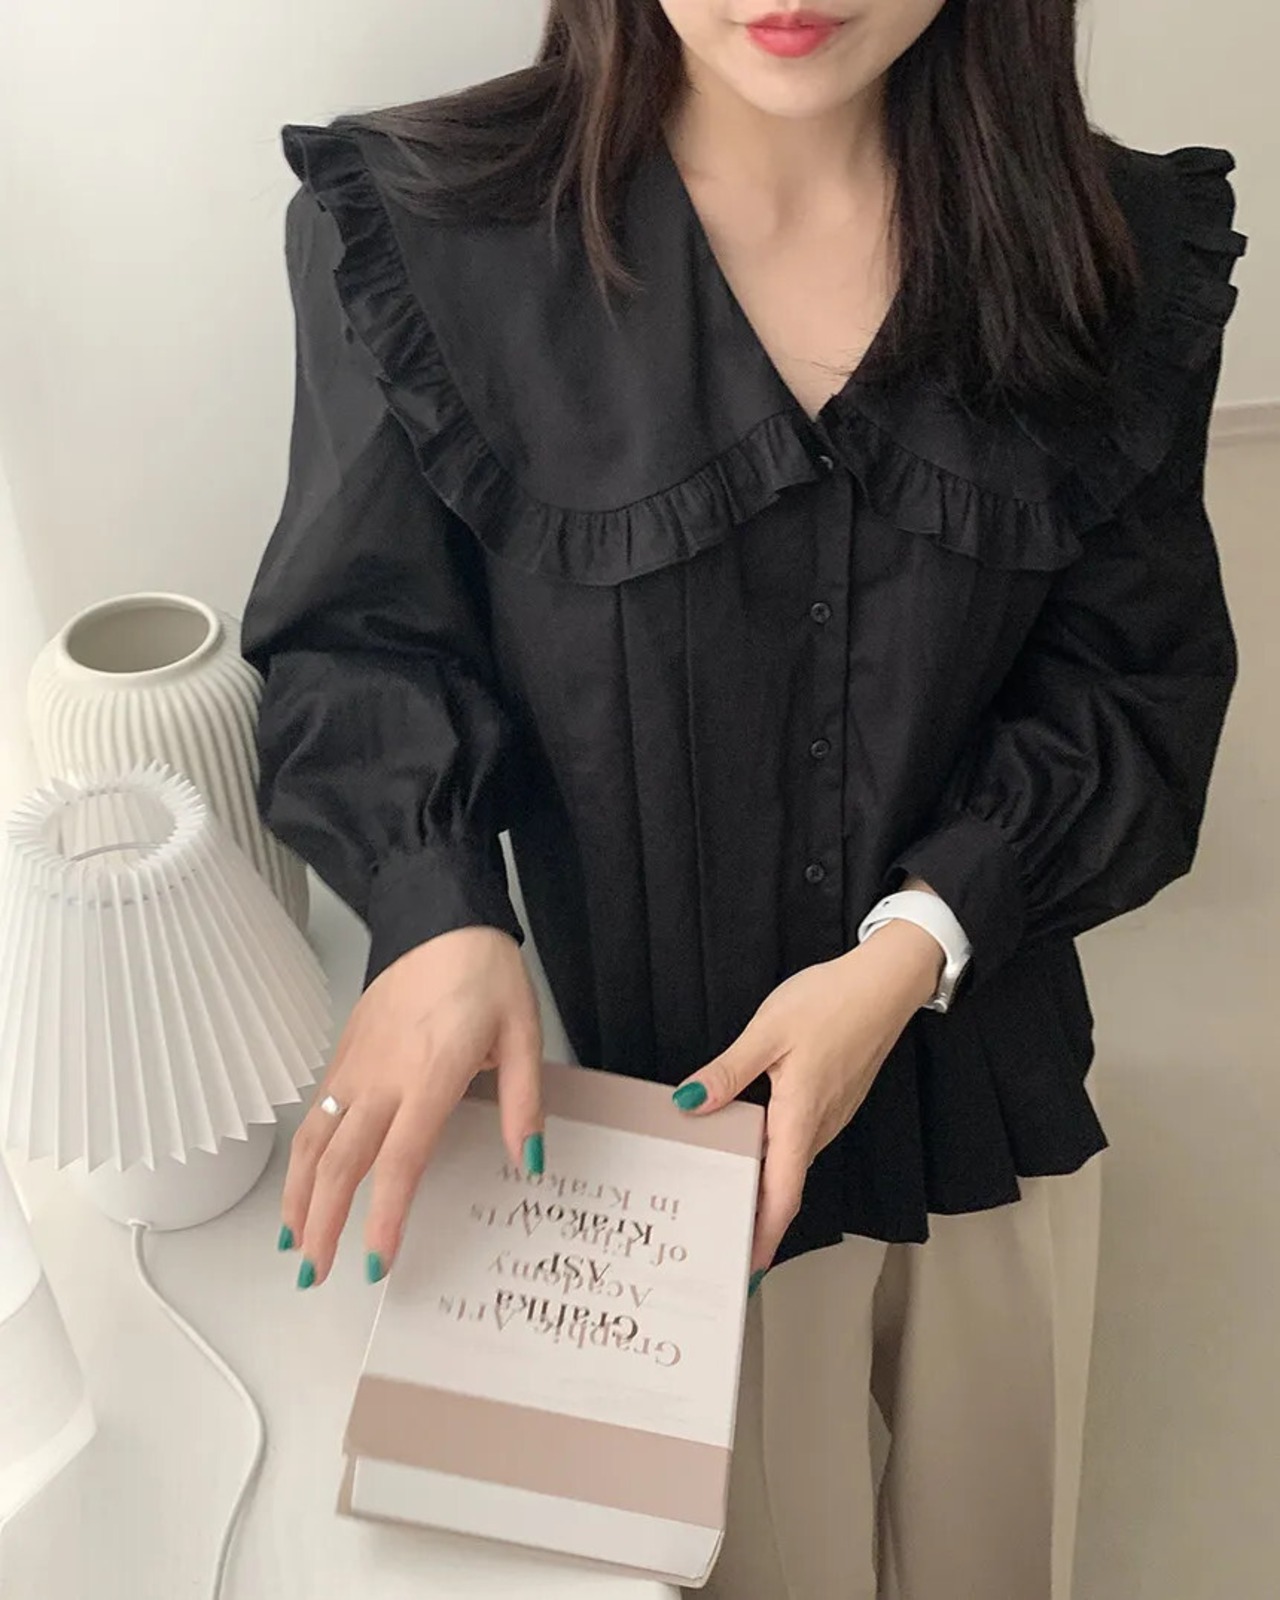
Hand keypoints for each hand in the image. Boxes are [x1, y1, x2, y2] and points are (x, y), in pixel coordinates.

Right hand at [281, 926, 542, 1286]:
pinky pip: (314, 1114)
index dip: (382, 1218)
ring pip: (312, 1141)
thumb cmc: (485, 974)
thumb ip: (525, 1102)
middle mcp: (381, 1077)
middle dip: (320, 1224)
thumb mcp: (524, 1034)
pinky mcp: (344, 1053)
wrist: (441, 916)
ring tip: (292, 1243)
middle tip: (315, 1273)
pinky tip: (300, 1183)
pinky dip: (300, 1157)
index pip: (399, 1162)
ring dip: (296, 1196)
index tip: (374, 1263)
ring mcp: (355, 1065)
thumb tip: (530, 1162)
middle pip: (339, 1163)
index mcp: (429, 1076)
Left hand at [674, 921, 943, 1275]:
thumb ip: (728, 1072)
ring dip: (764, 1187)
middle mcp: (820, 1126)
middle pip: (786, 1186)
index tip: (747, 1267)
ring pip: (793, 1163)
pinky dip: (775, 1156)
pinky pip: (800, 1140)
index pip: (782, 1193)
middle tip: (718, 1237)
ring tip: (725, 1198)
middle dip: (756, 1218)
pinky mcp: (834, 1099)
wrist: (886, 982)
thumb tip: (689, 1104)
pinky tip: (750, 1145)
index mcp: (801, 1116)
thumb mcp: (768, 1031)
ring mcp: (831, 1114)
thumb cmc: (831, 1002)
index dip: (765, 1234)